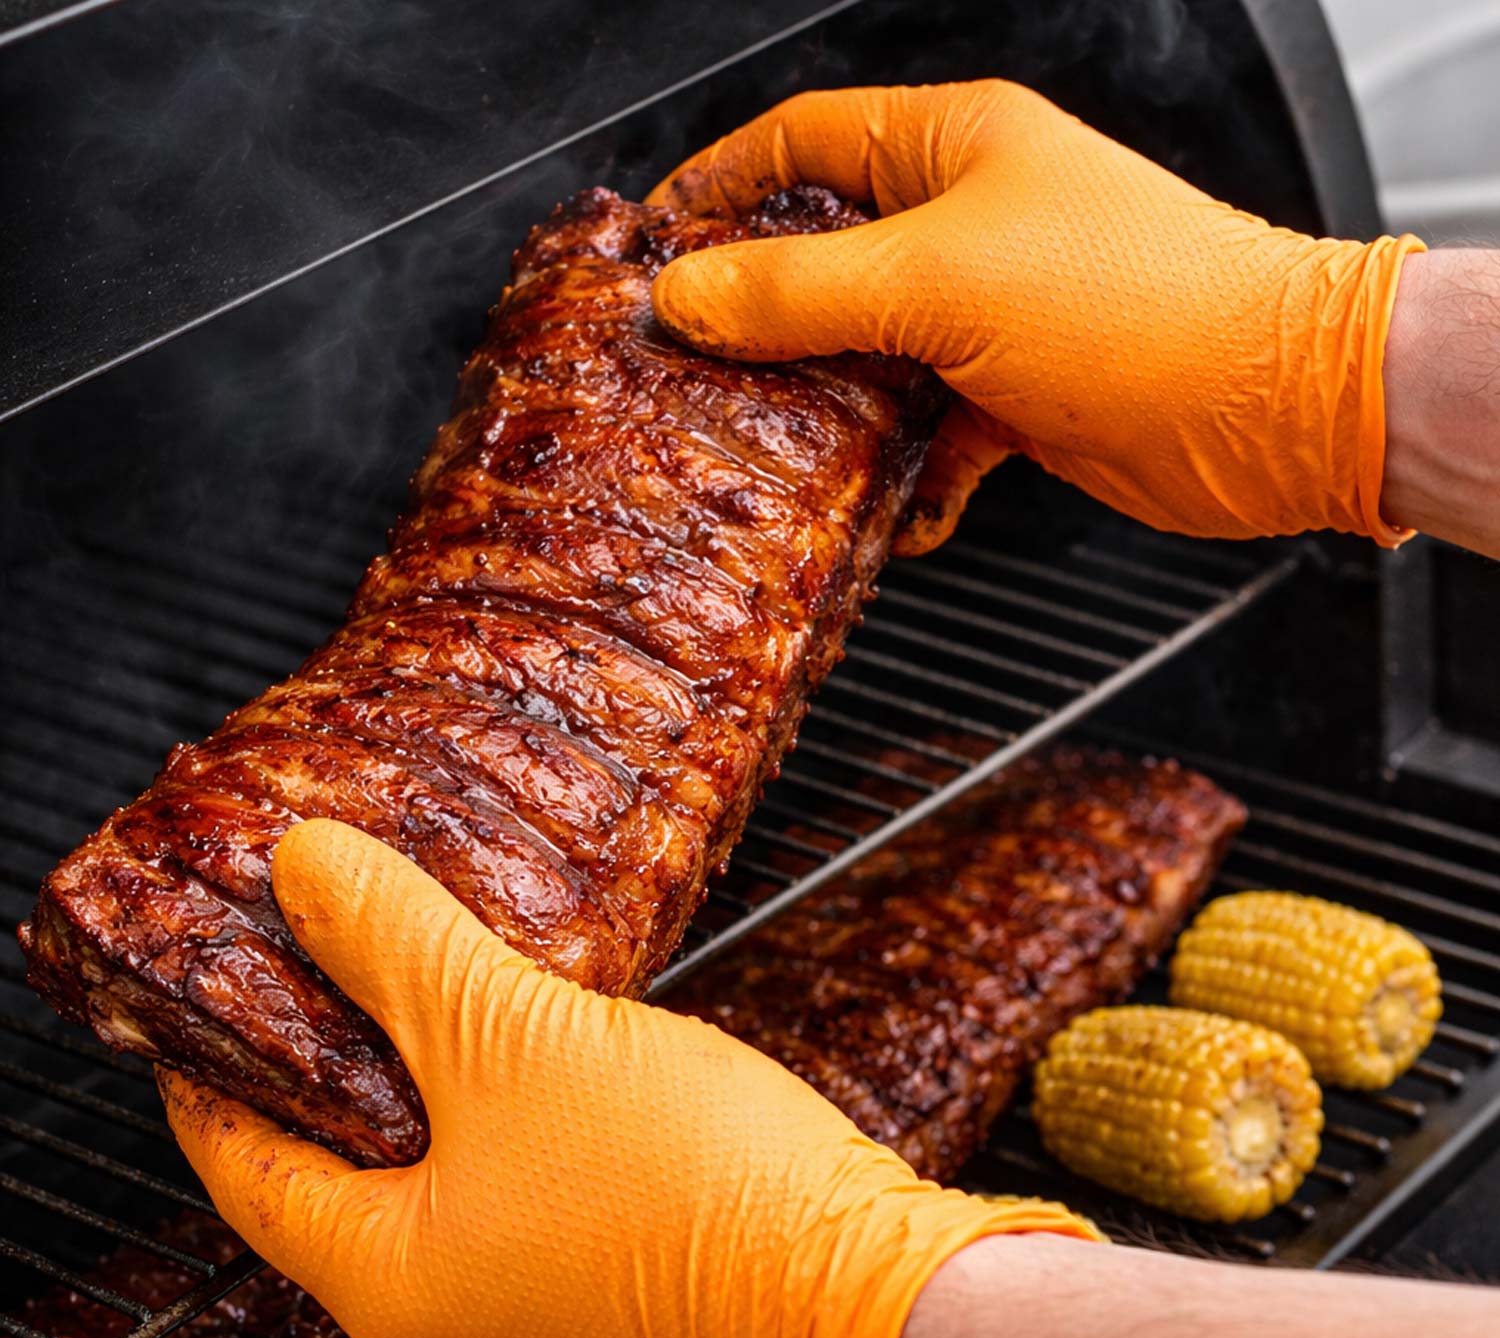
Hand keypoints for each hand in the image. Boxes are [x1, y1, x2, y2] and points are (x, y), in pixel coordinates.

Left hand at [161, 818, 1097, 1337]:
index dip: (211, 1070)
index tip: (201, 993)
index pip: (244, 1165)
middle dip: (328, 1062)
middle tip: (322, 958)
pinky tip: (537, 1042)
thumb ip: (398, 948)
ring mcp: (531, 1318)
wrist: (862, 1295)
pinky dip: (501, 1114)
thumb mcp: (513, 1038)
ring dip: (424, 1082)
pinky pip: (515, 1192)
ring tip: (427, 976)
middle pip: (340, 1173)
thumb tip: (302, 867)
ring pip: (436, 1179)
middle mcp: (442, 1322)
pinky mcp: (609, 1294)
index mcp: (385, 1280)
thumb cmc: (676, 1187)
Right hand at [648, 82, 1423, 553]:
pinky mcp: (1018, 395)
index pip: (802, 142)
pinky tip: (896, 512)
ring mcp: (995, 313)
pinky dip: (908, 476)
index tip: (655, 243)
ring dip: (828, 405)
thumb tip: (687, 297)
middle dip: (760, 312)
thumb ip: (799, 292)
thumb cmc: (1132, 305)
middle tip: (692, 361)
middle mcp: (972, 221)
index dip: (720, 186)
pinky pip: (932, 432)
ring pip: (873, 353)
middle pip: (827, 256)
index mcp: (953, 148)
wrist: (1267, 409)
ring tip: (771, 446)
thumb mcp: (938, 282)